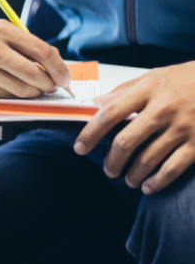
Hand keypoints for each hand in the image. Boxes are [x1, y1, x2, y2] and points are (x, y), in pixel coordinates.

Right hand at [0, 20, 70, 97]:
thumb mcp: (4, 32)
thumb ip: (29, 47)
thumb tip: (59, 69)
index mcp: (2, 29)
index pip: (42, 51)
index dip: (59, 68)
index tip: (66, 77)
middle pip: (34, 73)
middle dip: (50, 84)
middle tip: (54, 86)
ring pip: (23, 89)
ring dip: (36, 92)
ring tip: (36, 87)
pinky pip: (8, 95)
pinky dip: (17, 94)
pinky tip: (14, 87)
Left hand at [74, 61, 194, 194]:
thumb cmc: (187, 78)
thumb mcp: (154, 76)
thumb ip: (124, 91)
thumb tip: (97, 103)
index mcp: (147, 90)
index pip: (109, 113)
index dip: (90, 133)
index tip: (80, 148)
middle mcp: (163, 109)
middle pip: (126, 141)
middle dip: (112, 161)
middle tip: (108, 170)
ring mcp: (182, 128)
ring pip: (148, 159)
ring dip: (133, 174)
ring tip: (127, 180)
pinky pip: (173, 168)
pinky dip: (157, 181)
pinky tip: (148, 186)